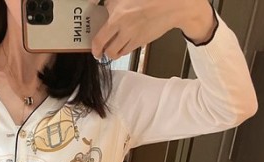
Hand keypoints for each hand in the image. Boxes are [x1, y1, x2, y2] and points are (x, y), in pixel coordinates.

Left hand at [89, 0, 215, 60]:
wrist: (170, 4)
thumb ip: (108, 3)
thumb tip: (94, 5)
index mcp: (117, 16)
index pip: (99, 39)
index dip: (94, 48)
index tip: (93, 49)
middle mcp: (124, 29)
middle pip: (108, 50)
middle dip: (103, 53)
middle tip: (100, 52)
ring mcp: (134, 36)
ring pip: (118, 53)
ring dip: (113, 53)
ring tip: (111, 49)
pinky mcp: (142, 41)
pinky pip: (128, 50)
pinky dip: (124, 50)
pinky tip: (123, 45)